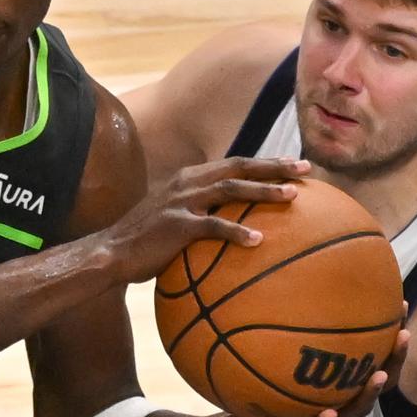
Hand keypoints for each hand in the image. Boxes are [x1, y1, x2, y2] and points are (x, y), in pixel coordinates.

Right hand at [100, 157, 308, 282]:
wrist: (111, 253)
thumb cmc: (145, 243)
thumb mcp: (174, 220)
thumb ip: (202, 216)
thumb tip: (234, 229)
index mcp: (189, 178)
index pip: (234, 164)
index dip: (266, 163)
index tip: (295, 166)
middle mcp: (187, 182)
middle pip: (238, 167)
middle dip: (274, 167)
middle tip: (306, 170)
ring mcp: (181, 202)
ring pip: (231, 190)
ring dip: (264, 191)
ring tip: (292, 197)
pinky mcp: (175, 226)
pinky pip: (212, 226)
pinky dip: (236, 232)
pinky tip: (258, 241)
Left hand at [230, 319, 410, 416]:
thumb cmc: (282, 387)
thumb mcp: (290, 356)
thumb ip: (299, 331)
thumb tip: (298, 282)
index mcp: (349, 381)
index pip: (380, 356)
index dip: (392, 333)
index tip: (399, 306)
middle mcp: (347, 399)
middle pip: (383, 380)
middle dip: (396, 359)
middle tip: (403, 335)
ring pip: (359, 407)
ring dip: (371, 391)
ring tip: (379, 376)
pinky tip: (329, 412)